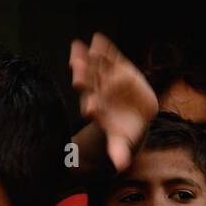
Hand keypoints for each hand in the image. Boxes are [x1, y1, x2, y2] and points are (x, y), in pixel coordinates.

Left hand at [68, 33, 157, 172]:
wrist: (129, 115)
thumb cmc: (122, 130)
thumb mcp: (121, 142)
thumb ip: (118, 152)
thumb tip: (120, 166)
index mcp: (98, 109)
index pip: (92, 108)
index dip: (91, 107)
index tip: (89, 108)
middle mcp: (98, 92)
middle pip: (87, 84)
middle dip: (82, 77)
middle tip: (75, 70)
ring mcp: (106, 79)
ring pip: (94, 68)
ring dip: (86, 58)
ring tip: (78, 47)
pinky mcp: (117, 68)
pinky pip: (108, 58)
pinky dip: (103, 49)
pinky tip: (97, 39)